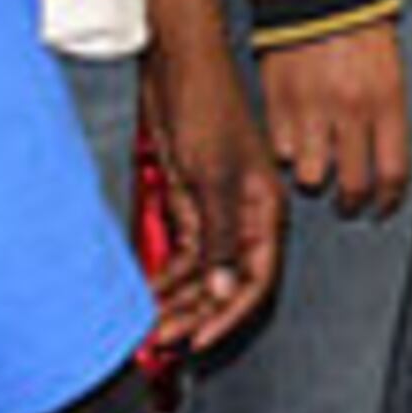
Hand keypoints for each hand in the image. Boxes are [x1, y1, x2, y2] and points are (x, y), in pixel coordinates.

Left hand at [141, 36, 283, 349]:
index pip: (255, 278)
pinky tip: (147, 293)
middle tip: (164, 339)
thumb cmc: (207, 108)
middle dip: (195, 313)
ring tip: (150, 324)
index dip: (230, 314)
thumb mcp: (214, 178)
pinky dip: (165, 275)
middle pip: (224, 283)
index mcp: (264, 210)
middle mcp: (243, 217)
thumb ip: (221, 237)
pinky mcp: (189, 203)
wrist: (176, 72)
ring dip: (177, 299)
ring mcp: (215, 212)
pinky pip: (181, 253)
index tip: (201, 340)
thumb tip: (226, 289)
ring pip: (200, 273)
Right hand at [261, 24, 410, 219]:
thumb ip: (385, 115)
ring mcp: (311, 110)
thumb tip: (382, 159)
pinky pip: (279, 149)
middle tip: (347, 203)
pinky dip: (285, 150)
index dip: (387, 200)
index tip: (382, 208)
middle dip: (350, 202)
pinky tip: (293, 138)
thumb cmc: (363, 28)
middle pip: (350, 184)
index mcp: (387, 102)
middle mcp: (351, 112)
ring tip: (315, 166)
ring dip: (312, 175)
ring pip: (309, 175)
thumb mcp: (391, 69)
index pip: (392, 172)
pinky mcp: (277, 103)